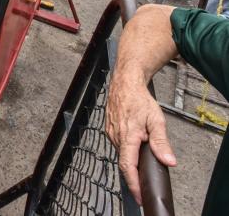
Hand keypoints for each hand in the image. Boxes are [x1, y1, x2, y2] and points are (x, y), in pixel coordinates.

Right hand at [106, 79, 176, 204]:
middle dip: (135, 172)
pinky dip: (127, 148)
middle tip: (146, 180)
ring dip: (131, 157)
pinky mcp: (109, 129)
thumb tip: (168, 161)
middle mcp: (115, 136)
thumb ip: (161, 142)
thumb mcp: (156, 120)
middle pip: (125, 162)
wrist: (124, 83)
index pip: (128, 166)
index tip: (138, 195)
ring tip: (142, 152)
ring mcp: (110, 133)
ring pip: (121, 153)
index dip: (133, 183)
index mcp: (127, 136)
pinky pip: (118, 145)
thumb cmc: (139, 99)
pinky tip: (134, 142)